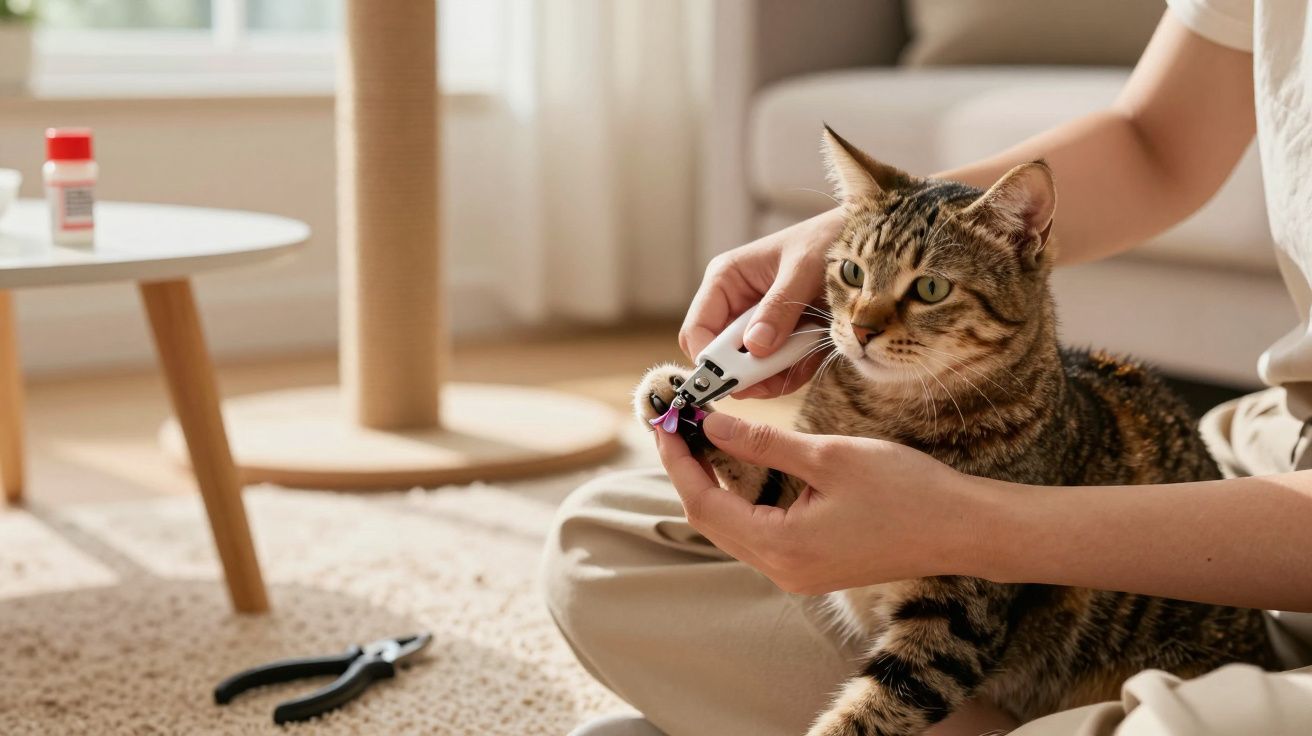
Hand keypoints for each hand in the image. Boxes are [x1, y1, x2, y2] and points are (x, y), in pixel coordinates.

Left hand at [655, 412, 998, 593]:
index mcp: (782, 547)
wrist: (962, 530)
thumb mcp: (828, 457)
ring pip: (731, 527)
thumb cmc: (906, 491)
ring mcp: (794, 573)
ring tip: (698, 436)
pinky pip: (756, 531)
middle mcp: (780, 570)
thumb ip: (762, 445)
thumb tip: (710, 424)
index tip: (665, 421)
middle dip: (688, 470)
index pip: (703, 503)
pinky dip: (739, 498)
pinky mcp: (809, 566)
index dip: (678, 460)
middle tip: (675, 424)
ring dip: (711, 483)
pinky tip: (736, 464)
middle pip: (710, 519)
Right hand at [681, 209, 842, 398]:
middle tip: (776, 379)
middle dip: (749, 372)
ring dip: (777, 374)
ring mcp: (757, 325)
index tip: (735, 380)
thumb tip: (755, 347)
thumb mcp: (803, 270)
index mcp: (726, 280)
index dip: (710, 360)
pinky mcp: (780, 339)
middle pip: (723, 357)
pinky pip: (777, 370)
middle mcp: (735, 305)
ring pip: (751, 369)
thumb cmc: (825, 241)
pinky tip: (814, 353)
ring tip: (806, 355)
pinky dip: (795, 371)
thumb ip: (779, 307)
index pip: (697, 329)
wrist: (863, 246)